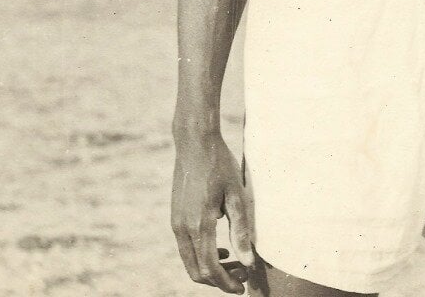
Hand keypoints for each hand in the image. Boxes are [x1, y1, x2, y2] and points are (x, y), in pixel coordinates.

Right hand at [171, 130, 254, 292]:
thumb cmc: (219, 165)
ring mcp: (176, 224)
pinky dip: (202, 256)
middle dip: (220, 280)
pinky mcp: (175, 218)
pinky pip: (186, 248)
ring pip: (190, 262)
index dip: (226, 283)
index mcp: (199, 225)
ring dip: (211, 269)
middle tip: (243, 275)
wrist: (194, 142)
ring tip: (235, 262)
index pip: (211, 269)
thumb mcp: (236, 195)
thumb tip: (249, 261)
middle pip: (197, 272)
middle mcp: (182, 228)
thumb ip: (241, 230)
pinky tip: (220, 248)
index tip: (242, 287)